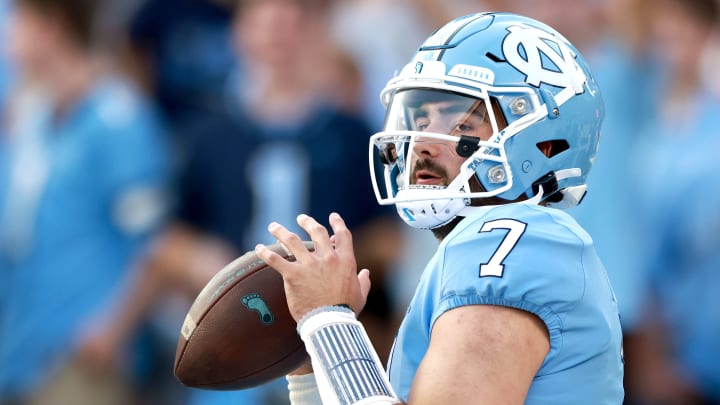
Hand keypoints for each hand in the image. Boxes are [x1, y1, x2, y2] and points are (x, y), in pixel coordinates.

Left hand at [254, 213, 371, 321]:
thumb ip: (363, 282)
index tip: (332, 216)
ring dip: (281, 231)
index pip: (342, 235)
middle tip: (301, 218)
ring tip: (273, 226)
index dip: (337, 223)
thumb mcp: (360, 295)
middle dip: (308, 222)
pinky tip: (258, 248)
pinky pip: (276, 260)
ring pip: (292, 240)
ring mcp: (309, 265)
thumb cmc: (346, 311)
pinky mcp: (293, 275)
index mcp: (345, 261)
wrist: (330, 322)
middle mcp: (327, 258)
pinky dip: (266, 253)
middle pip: (317, 232)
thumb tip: (366, 273)